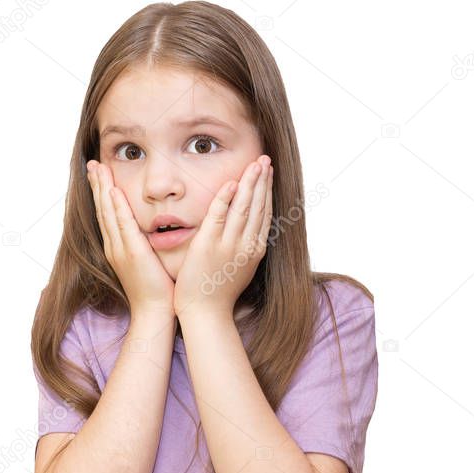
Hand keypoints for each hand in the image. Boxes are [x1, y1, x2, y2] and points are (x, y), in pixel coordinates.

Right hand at [86, 160, 174, 317]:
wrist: (154, 312)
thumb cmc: (156, 290)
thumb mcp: (147, 262)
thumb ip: (145, 244)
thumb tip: (152, 230)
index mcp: (117, 247)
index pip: (107, 214)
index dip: (102, 192)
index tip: (99, 173)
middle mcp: (114, 246)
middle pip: (103, 209)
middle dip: (98, 185)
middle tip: (93, 163)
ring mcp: (120, 250)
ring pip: (109, 213)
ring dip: (103, 189)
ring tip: (98, 169)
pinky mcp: (132, 254)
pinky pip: (123, 225)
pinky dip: (118, 207)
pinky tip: (115, 191)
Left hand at [173, 155, 273, 318]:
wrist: (205, 313)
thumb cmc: (219, 293)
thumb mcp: (241, 268)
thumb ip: (245, 247)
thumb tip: (250, 230)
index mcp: (255, 250)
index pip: (265, 213)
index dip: (267, 191)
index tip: (268, 173)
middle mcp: (246, 246)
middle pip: (258, 206)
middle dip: (263, 180)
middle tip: (265, 159)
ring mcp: (228, 245)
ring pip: (243, 207)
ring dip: (250, 183)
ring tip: (255, 164)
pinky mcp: (208, 246)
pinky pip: (218, 216)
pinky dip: (225, 199)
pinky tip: (231, 183)